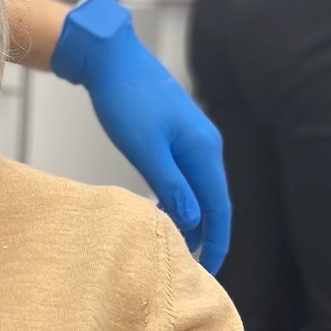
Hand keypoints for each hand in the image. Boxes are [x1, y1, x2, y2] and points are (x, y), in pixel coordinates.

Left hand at [51, 0, 230, 272]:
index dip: (216, 242)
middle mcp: (206, 145)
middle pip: (214, 200)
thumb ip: (171, 185)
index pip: (219, 208)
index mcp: (204, 151)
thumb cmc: (124, 101)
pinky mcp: (177, 133)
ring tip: (176, 243)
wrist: (111, 59)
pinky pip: (187, 174)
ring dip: (192, 216)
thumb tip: (193, 221)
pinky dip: (181, 197)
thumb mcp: (145, 149)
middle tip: (188, 264)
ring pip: (199, 188)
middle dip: (205, 234)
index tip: (207, 272)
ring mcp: (193, 137)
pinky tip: (162, 208)